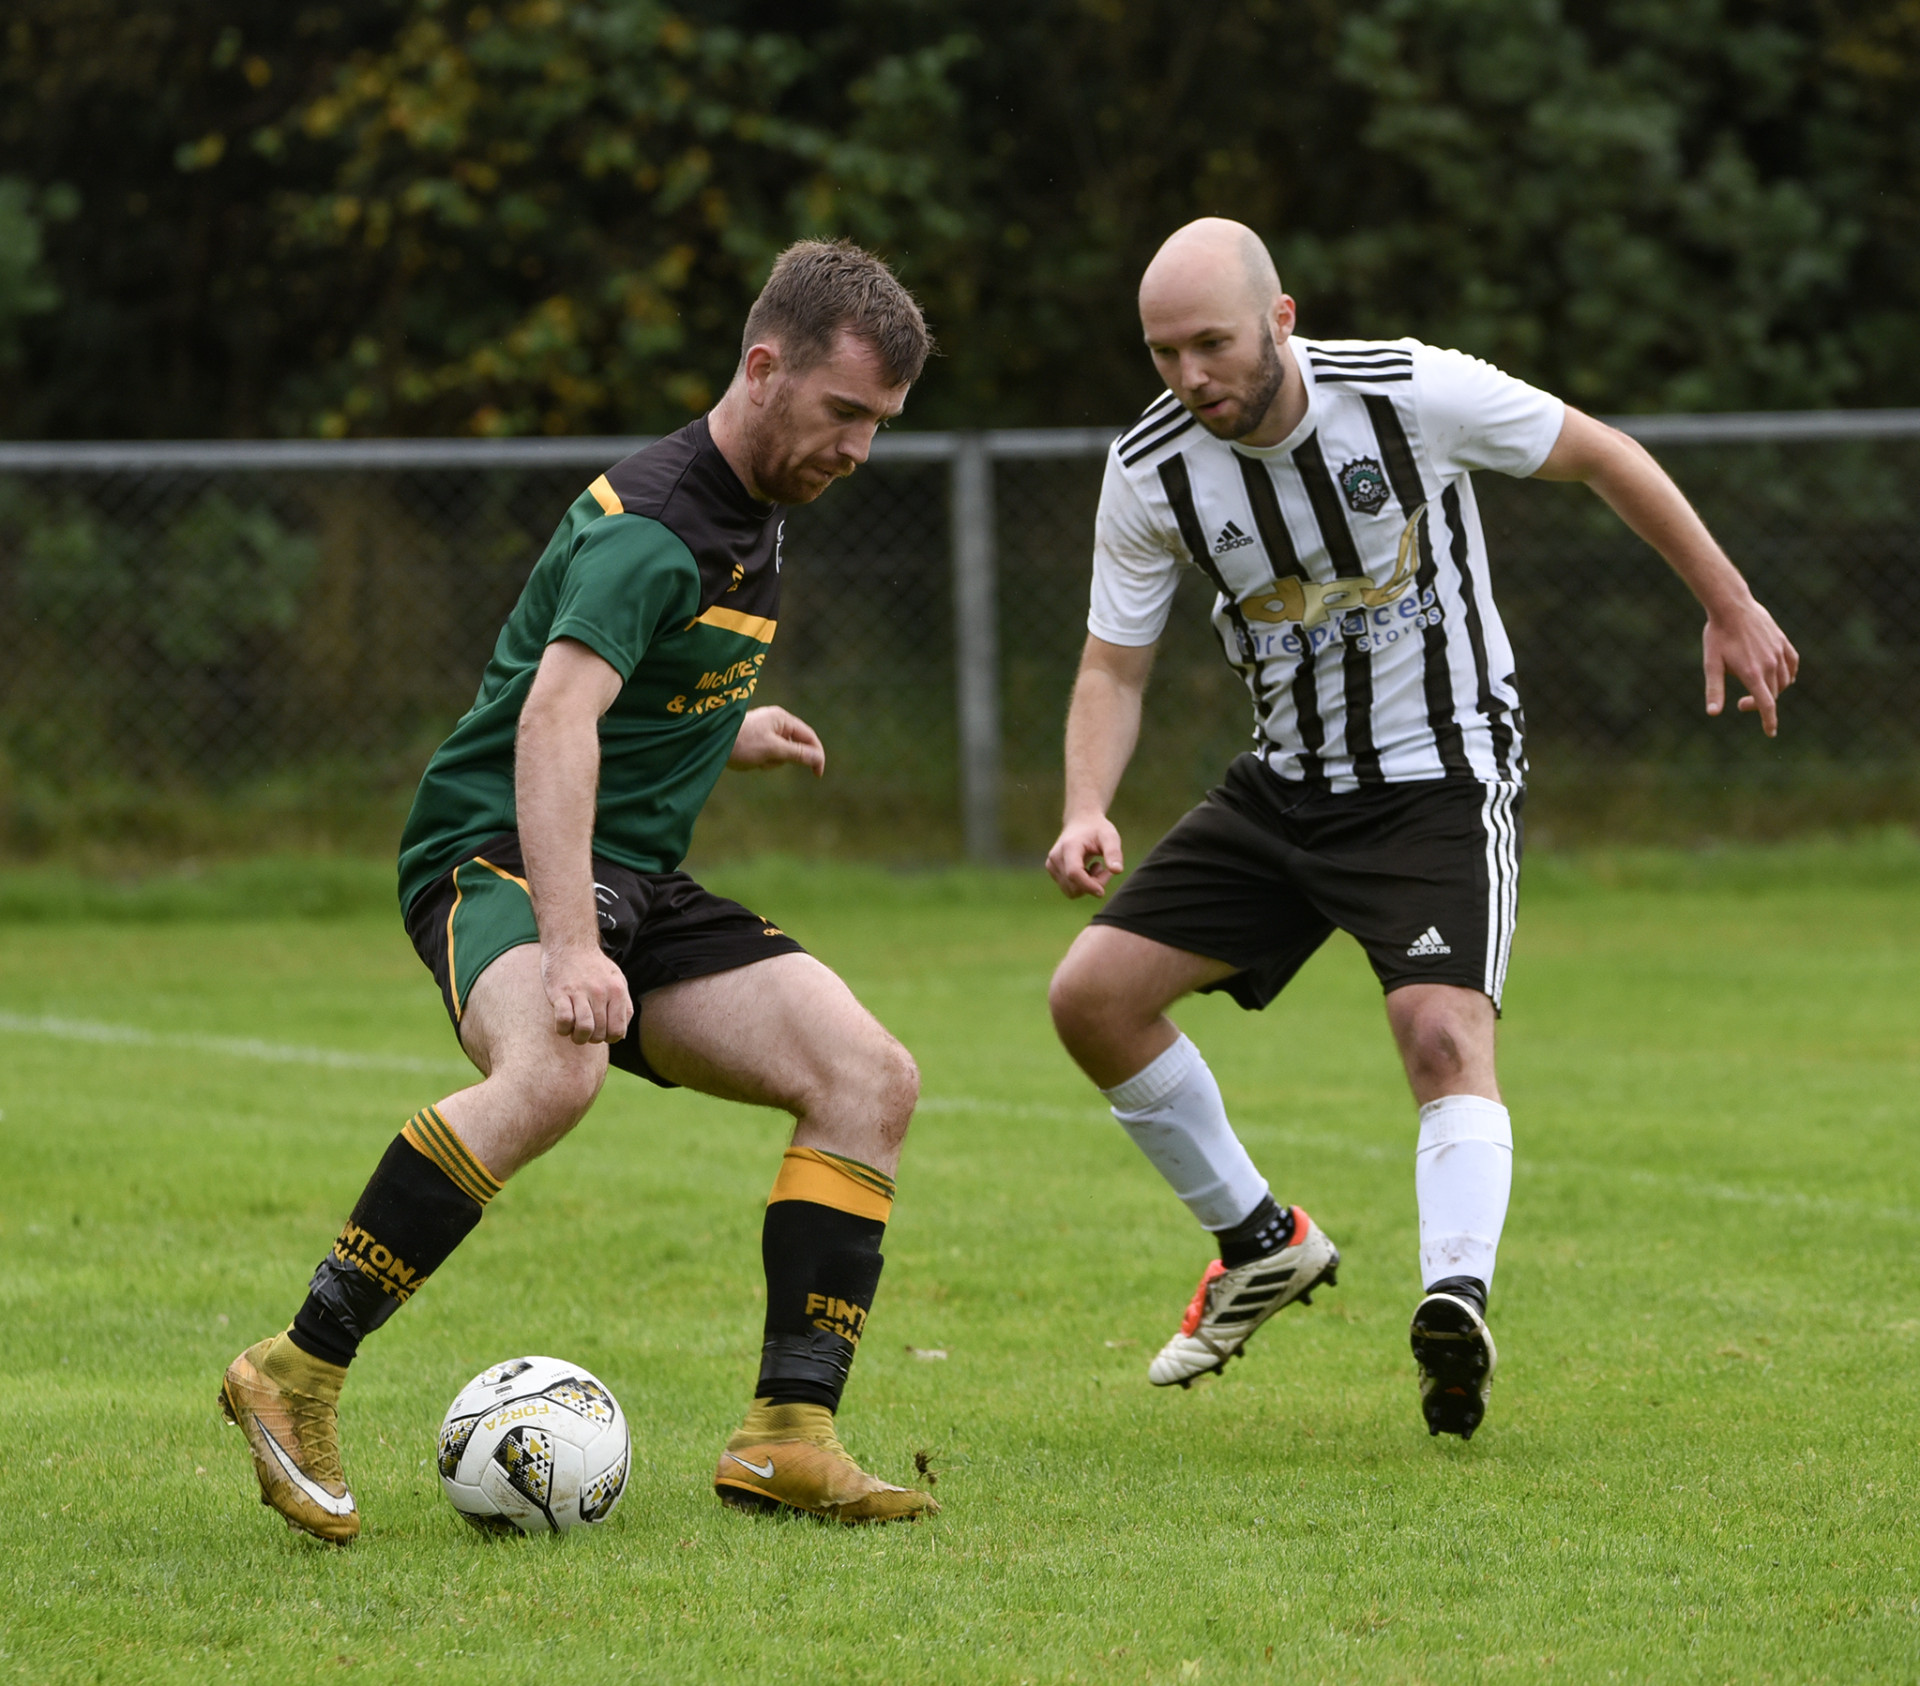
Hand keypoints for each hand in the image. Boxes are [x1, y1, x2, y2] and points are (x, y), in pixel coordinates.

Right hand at [541, 943, 632, 1044]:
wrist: (570, 943)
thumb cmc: (594, 966)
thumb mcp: (617, 980)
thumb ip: (624, 1005)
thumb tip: (621, 1035)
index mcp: (617, 991)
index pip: (618, 1030)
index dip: (609, 1038)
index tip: (601, 1033)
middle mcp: (600, 992)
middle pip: (599, 1033)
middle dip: (592, 1039)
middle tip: (586, 1031)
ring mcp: (580, 992)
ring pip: (584, 1029)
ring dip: (578, 1038)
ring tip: (574, 1032)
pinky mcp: (560, 992)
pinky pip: (564, 1020)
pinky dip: (562, 1029)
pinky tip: (563, 1024)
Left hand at [728, 706, 825, 774]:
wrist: (711, 741)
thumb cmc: (742, 742)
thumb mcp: (772, 749)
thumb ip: (797, 753)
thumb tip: (818, 758)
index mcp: (782, 719)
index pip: (809, 736)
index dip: (816, 755)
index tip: (817, 774)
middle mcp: (776, 721)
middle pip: (796, 745)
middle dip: (784, 758)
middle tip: (766, 761)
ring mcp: (766, 730)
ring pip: (782, 752)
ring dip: (772, 761)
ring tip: (755, 760)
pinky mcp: (758, 739)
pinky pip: (770, 753)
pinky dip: (764, 760)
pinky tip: (751, 759)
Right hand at [1046, 813, 1124, 898]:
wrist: (1081, 822)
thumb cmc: (1097, 829)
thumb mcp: (1110, 837)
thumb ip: (1114, 853)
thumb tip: (1117, 871)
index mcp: (1069, 847)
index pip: (1074, 873)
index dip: (1088, 885)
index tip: (1102, 892)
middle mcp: (1055, 857)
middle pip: (1074, 885)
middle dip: (1093, 884)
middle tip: (1106, 869)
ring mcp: (1051, 865)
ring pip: (1071, 891)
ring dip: (1088, 886)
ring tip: (1096, 868)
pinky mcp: (1052, 870)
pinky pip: (1069, 889)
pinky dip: (1081, 885)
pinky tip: (1088, 870)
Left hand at [1703, 600, 1798, 737]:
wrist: (1731, 606)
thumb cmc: (1717, 636)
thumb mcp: (1711, 664)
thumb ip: (1714, 690)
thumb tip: (1713, 713)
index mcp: (1753, 673)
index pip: (1766, 704)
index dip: (1769, 721)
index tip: (1770, 733)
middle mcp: (1770, 664)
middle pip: (1773, 694)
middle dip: (1759, 704)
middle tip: (1741, 703)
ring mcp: (1779, 652)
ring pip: (1784, 681)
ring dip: (1773, 691)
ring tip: (1756, 690)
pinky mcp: (1783, 642)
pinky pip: (1793, 664)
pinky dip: (1789, 675)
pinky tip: (1781, 678)